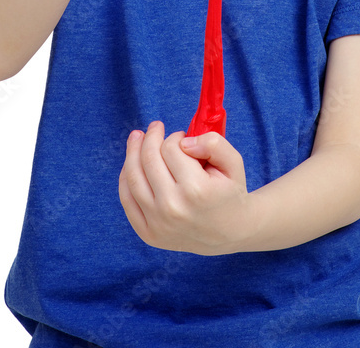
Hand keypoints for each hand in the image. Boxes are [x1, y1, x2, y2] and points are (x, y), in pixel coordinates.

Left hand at [118, 121, 253, 255]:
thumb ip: (213, 143)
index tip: (182, 137)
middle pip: (149, 160)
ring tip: (137, 137)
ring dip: (133, 152)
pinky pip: (127, 200)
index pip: (171, 149)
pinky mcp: (148, 234)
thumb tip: (184, 142)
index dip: (175, 137)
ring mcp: (158, 223)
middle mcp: (173, 208)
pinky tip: (131, 162)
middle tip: (156, 126)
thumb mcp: (233, 162)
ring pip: (133, 177)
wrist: (230, 233)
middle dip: (151, 137)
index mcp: (196, 190)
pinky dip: (126, 177)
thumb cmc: (230, 193)